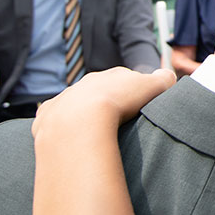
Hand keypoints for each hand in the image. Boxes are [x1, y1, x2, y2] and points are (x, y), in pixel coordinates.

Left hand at [32, 68, 175, 139]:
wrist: (79, 119)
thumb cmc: (119, 102)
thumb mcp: (150, 88)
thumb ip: (163, 80)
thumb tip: (168, 76)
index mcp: (109, 77)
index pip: (124, 80)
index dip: (133, 92)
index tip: (139, 106)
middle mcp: (84, 84)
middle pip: (98, 91)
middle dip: (107, 102)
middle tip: (118, 121)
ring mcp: (63, 99)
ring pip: (74, 104)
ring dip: (83, 115)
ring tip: (94, 134)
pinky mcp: (46, 116)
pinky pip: (54, 119)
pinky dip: (61, 126)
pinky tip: (69, 138)